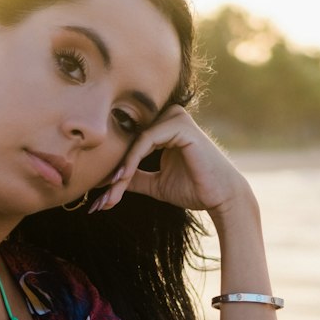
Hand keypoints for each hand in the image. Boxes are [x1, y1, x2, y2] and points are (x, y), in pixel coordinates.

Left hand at [90, 105, 255, 234]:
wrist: (221, 197)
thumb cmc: (194, 189)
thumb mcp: (155, 184)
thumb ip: (134, 177)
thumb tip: (106, 181)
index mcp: (164, 127)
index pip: (129, 145)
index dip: (113, 171)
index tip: (98, 199)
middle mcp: (169, 116)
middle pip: (129, 142)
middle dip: (113, 174)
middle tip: (98, 202)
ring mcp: (175, 117)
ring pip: (134, 143)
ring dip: (120, 171)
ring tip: (108, 196)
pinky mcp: (179, 125)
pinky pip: (146, 141)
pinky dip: (131, 161)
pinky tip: (122, 179)